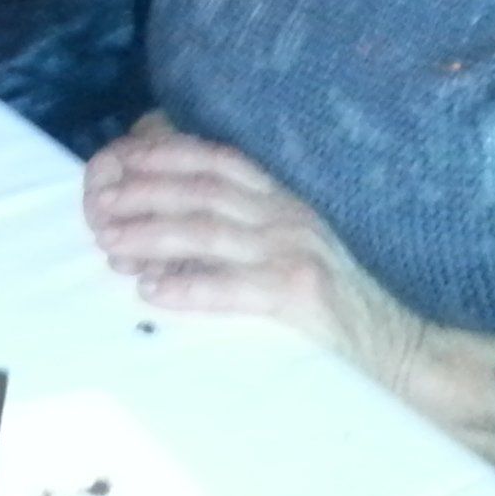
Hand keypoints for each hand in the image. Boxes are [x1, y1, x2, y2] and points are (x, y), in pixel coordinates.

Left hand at [83, 126, 431, 393]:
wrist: (399, 342)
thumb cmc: (335, 299)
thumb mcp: (291, 246)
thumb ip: (242, 229)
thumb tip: (164, 229)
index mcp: (283, 197)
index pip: (216, 159)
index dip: (163, 154)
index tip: (118, 158)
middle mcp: (287, 213)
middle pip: (201, 189)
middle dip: (142, 191)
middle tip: (96, 204)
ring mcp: (295, 249)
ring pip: (208, 232)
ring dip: (151, 235)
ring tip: (108, 243)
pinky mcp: (301, 293)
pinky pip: (234, 287)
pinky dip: (189, 287)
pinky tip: (152, 292)